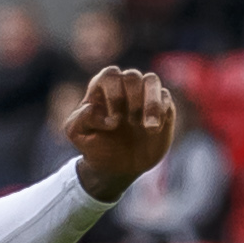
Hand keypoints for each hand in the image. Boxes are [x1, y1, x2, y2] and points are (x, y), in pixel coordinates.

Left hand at [63, 66, 176, 201]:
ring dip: (151, 103)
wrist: (116, 168)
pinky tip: (153, 131)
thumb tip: (95, 108)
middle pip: (132, 75)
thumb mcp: (77, 134)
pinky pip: (166, 97)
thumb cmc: (95, 146)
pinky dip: (161, 112)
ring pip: (152, 80)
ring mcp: (144, 95)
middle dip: (132, 99)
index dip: (113, 94)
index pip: (110, 74)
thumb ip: (80, 118)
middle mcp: (124, 87)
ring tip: (148, 128)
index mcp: (102, 89)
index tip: (113, 122)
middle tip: (130, 123)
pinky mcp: (162, 107)